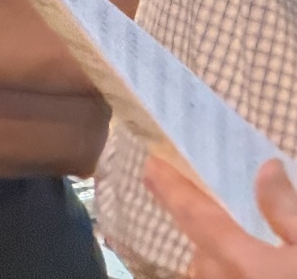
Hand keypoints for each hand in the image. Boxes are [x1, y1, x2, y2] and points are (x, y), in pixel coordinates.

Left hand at [143, 154, 296, 277]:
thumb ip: (288, 211)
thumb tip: (267, 169)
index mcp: (240, 262)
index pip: (194, 214)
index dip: (171, 187)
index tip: (151, 167)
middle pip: (204, 251)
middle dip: (215, 237)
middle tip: (233, 225)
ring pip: (210, 274)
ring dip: (224, 266)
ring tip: (257, 261)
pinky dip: (226, 274)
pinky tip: (255, 270)